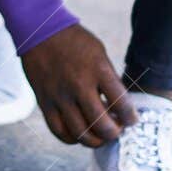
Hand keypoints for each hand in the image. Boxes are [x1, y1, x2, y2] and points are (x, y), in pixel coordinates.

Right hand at [20, 24, 137, 147]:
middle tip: (117, 129)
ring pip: (81, 133)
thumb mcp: (99, 53)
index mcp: (97, 70)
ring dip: (95, 140)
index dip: (131, 118)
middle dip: (115, 133)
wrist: (39, 30)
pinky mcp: (44, 102)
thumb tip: (119, 107)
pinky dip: (72, 138)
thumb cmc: (74, 41)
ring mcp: (60, 96)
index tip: (131, 119)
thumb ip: (109, 80)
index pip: (121, 104)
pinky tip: (80, 133)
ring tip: (100, 134)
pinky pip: (59, 131)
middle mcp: (78, 85)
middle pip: (102, 125)